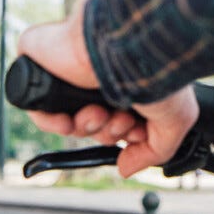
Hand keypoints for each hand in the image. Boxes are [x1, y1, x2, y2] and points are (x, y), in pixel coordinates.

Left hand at [15, 0, 199, 177]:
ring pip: (68, 115)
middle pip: (93, 121)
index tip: (136, 132)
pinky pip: (39, 104)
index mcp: (128, 78)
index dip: (125, 133)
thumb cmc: (156, 70)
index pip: (117, 117)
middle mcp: (100, 73)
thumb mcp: (174, 119)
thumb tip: (126, 168)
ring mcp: (71, 66)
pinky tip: (70, 120)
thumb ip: (155, 150)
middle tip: (119, 122)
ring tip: (99, 114)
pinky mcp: (43, 60)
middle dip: (107, 131)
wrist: (130, 46)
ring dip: (85, 127)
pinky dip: (52, 122)